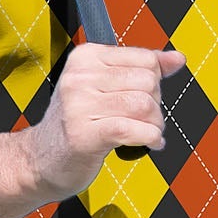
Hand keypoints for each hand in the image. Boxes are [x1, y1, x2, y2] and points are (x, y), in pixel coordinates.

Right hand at [23, 43, 185, 197]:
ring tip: (148, 133)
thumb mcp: (106, 88)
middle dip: (157, 105)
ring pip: (144, 105)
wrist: (40, 160)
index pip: (146, 59)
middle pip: (148, 82)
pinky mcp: (83, 135)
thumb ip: (142, 71)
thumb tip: (178, 59)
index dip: (156, 83)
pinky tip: (151, 144)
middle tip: (146, 121)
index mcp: (86, 57)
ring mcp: (78, 105)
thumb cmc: (78, 123)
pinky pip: (133, 130)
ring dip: (155, 125)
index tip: (145, 99)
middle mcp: (79, 76)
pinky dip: (150, 138)